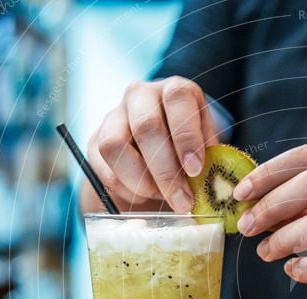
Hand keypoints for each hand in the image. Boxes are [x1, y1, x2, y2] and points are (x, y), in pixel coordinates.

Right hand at [86, 76, 217, 211]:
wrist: (158, 149)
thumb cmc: (189, 147)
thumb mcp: (206, 146)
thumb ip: (209, 160)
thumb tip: (211, 185)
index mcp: (174, 90)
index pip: (177, 99)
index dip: (187, 136)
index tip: (195, 170)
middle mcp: (141, 95)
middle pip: (146, 126)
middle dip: (166, 171)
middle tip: (182, 201)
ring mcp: (114, 115)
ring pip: (115, 145)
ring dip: (141, 180)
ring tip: (161, 198)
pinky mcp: (95, 140)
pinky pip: (103, 166)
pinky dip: (125, 188)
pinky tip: (143, 197)